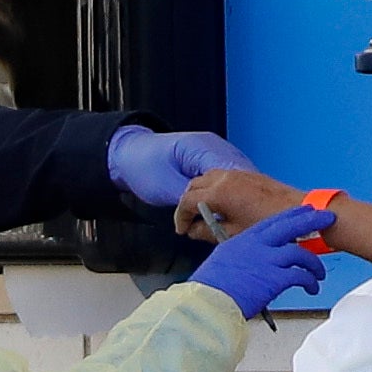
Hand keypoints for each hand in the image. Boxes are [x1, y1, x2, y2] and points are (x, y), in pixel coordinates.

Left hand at [105, 125, 238, 209]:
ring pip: (239, 179)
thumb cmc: (143, 167)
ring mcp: (218, 153)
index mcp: (202, 148)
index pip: (233, 172)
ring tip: (230, 219)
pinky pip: (230, 180)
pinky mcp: (215, 162)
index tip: (237, 218)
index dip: (238, 196)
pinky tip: (224, 210)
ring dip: (234, 198)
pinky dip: (228, 195)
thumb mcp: (165, 187)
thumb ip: (191, 200)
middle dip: (238, 199)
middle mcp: (216, 147)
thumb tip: (213, 216)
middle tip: (232, 223)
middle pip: (242, 176)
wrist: (130, 156)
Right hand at [174, 168, 312, 240]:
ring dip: (201, 193)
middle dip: (188, 203)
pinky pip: (222, 177)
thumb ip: (207, 231)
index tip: (183, 229)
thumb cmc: (270, 225)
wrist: (299, 213)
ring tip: (204, 213)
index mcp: (219, 192)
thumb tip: (195, 231)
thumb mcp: (233, 235)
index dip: (181, 217)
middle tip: (189, 221)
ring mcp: (237, 174)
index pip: (187, 201)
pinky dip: (214, 189)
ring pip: (207, 179)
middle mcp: (226, 178)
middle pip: (194, 186)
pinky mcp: (248, 175)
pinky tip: (221, 205)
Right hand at [189, 207, 332, 319]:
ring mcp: (267, 260)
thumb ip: (241, 255)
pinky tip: (312, 288)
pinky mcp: (275, 279)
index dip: (292, 215)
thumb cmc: (212, 287)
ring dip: (314, 264)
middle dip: (312, 220)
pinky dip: (310, 282)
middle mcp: (257, 245)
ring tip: (319, 274)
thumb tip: (251, 260)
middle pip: (291, 226)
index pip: (273, 222)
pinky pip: (301, 276)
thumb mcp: (223, 260)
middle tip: (328, 218)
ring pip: (301, 253)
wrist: (208, 302)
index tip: (304, 211)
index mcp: (245, 240)